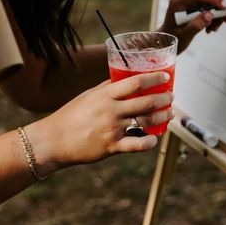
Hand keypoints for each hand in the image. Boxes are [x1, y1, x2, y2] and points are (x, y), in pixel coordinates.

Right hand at [25, 72, 173, 173]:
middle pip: (147, 102)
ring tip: (169, 114)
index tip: (165, 77)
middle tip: (171, 97)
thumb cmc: (72, 115)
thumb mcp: (89, 94)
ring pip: (146, 122)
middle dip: (165, 99)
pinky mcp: (111, 147)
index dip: (154, 79)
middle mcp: (111, 110)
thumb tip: (125, 77)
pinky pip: (136, 145)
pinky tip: (155, 138)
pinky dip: (149, 142)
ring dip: (162, 117)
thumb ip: (108, 87)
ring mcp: (112, 129)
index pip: (136, 82)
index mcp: (106, 95)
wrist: (53, 140)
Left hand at [158, 0, 225, 53]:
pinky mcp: (194, 3)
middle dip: (220, 8)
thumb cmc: (172, 38)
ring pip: (210, 1)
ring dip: (217, 14)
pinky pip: (209, 5)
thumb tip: (210, 15)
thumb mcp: (184, 35)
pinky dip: (214, 15)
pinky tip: (211, 27)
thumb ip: (196, 25)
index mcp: (178, 2)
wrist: (167, 39)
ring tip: (213, 29)